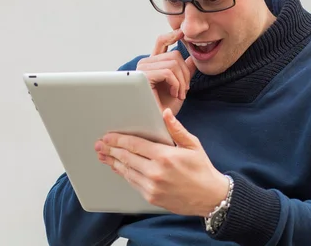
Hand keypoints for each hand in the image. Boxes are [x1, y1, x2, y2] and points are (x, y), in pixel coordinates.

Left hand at [95, 108, 229, 216]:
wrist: (210, 197)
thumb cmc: (202, 169)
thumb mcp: (192, 145)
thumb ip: (176, 129)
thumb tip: (165, 114)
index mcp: (165, 156)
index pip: (135, 145)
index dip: (119, 140)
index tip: (108, 136)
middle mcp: (156, 172)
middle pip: (127, 158)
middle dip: (111, 150)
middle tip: (100, 145)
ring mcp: (152, 187)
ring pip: (127, 171)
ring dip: (113, 162)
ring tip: (104, 156)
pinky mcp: (151, 197)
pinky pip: (133, 183)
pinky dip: (124, 174)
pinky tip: (119, 168)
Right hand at [136, 29, 195, 114]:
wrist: (159, 123)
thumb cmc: (166, 108)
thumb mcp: (180, 86)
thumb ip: (185, 71)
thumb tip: (193, 57)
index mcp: (153, 64)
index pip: (161, 42)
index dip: (172, 35)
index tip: (182, 33)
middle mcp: (145, 64)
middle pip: (174, 54)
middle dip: (185, 73)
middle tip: (184, 90)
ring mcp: (143, 69)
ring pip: (173, 63)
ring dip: (182, 81)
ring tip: (179, 94)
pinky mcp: (143, 76)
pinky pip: (168, 72)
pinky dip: (177, 84)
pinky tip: (175, 94)